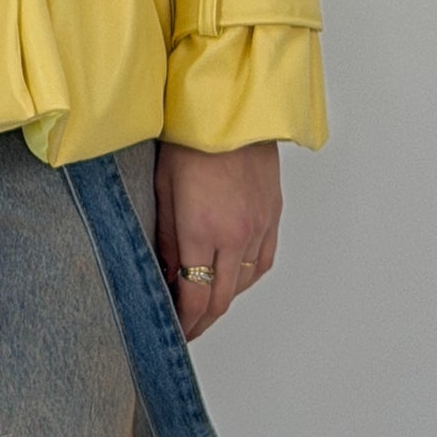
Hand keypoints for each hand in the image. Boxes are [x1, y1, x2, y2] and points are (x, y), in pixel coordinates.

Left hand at [155, 138, 280, 341]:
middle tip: (188, 328)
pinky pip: (263, 261)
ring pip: (245, 283)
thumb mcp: (163, 186)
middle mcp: (235, 235)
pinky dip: (247, 277)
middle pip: (222, 298)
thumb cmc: (189, 137)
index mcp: (202, 229)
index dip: (186, 322)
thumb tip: (167, 273)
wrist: (231, 107)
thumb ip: (165, 236)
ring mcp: (259, 226)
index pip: (196, 296)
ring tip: (205, 303)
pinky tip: (234, 276)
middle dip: (203, 320)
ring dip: (225, 298)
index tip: (176, 330)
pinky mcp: (273, 214)